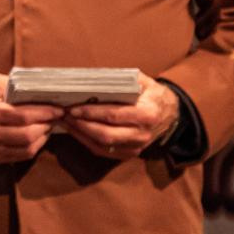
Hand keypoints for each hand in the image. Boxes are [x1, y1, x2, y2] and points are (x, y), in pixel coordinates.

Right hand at [0, 72, 60, 163]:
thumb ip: (11, 84)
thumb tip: (36, 89)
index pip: (22, 115)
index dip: (43, 113)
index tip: (57, 109)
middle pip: (27, 134)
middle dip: (47, 125)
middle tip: (55, 117)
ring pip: (27, 148)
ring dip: (43, 137)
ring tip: (48, 125)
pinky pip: (22, 156)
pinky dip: (35, 146)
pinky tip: (39, 135)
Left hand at [63, 73, 179, 160]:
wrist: (169, 113)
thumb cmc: (150, 93)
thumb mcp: (141, 80)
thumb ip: (120, 80)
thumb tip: (91, 79)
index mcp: (147, 113)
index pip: (114, 115)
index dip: (91, 112)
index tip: (73, 107)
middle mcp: (143, 134)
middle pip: (106, 134)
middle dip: (82, 125)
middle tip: (64, 115)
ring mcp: (137, 147)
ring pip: (103, 146)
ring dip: (81, 135)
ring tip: (65, 122)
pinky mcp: (129, 154)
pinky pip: (104, 152)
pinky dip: (87, 142)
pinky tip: (75, 131)